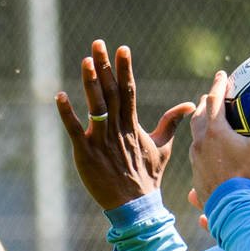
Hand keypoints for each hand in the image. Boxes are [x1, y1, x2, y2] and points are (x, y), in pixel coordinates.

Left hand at [54, 40, 192, 211]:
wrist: (136, 207)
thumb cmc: (148, 176)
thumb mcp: (163, 146)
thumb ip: (172, 122)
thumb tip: (190, 103)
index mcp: (132, 125)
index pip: (128, 91)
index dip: (124, 69)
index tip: (122, 49)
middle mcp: (117, 129)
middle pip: (111, 92)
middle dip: (104, 67)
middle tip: (98, 43)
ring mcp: (101, 141)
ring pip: (96, 107)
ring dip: (90, 84)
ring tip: (85, 61)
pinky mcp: (85, 154)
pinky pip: (74, 131)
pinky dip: (67, 114)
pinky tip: (59, 96)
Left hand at [188, 69, 249, 203]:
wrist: (229, 206)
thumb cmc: (246, 176)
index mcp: (215, 131)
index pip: (214, 100)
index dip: (218, 85)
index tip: (221, 73)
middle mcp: (201, 142)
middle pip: (199, 115)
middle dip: (205, 102)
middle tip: (210, 95)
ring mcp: (196, 158)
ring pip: (195, 134)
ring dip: (200, 123)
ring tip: (206, 120)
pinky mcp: (196, 173)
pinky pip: (196, 154)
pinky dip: (201, 145)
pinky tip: (206, 152)